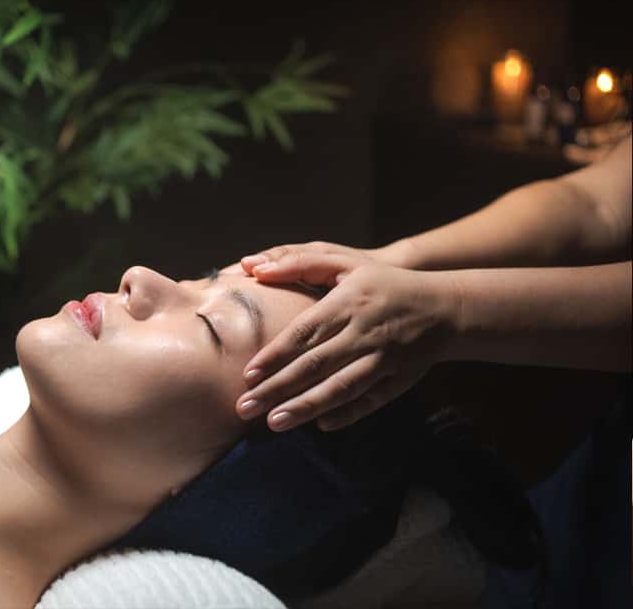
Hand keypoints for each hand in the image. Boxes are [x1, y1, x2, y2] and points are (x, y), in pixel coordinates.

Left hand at [235, 245, 459, 430]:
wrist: (445, 307)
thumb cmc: (384, 282)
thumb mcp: (347, 264)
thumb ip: (302, 263)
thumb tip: (257, 268)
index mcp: (348, 303)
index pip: (304, 333)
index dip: (275, 355)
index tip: (247, 374)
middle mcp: (364, 333)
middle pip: (314, 365)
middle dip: (277, 389)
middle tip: (244, 408)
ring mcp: (384, 359)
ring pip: (340, 388)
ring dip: (306, 408)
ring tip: (274, 423)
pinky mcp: (399, 379)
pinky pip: (370, 401)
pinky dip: (346, 414)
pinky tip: (320, 425)